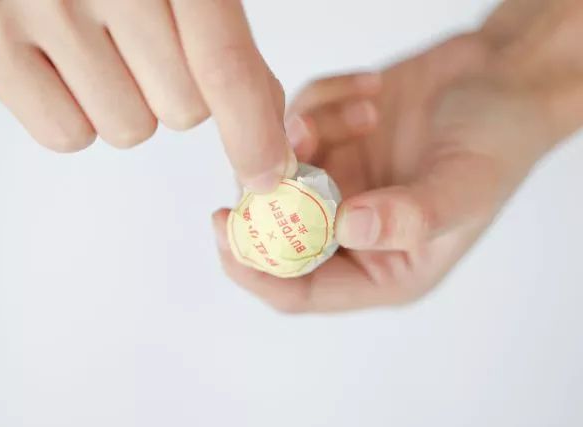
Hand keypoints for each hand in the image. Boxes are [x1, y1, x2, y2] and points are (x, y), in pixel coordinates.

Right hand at [0, 0, 294, 191]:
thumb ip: (236, 59)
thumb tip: (273, 149)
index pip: (223, 64)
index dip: (252, 132)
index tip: (267, 178)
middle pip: (180, 111)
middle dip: (175, 95)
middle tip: (144, 47)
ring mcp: (36, 4)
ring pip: (127, 130)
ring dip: (127, 105)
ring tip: (100, 50)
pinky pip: (67, 137)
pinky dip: (76, 116)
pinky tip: (65, 67)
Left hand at [212, 27, 581, 312]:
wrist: (499, 77)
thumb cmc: (497, 141)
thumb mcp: (468, 185)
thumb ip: (412, 217)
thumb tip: (348, 229)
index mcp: (381, 269)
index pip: (299, 291)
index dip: (255, 270)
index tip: (225, 228)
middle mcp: (348, 234)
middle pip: (272, 232)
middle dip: (272, 189)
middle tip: (287, 144)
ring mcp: (333, 185)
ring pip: (277, 171)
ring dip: (309, 132)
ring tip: (366, 109)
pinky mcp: (327, 142)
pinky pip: (293, 124)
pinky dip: (323, 101)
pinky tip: (372, 91)